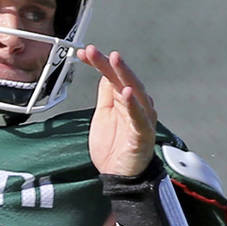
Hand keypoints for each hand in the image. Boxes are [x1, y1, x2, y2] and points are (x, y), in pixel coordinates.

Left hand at [76, 44, 158, 176]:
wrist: (120, 175)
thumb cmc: (114, 146)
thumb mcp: (103, 114)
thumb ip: (106, 94)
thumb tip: (104, 73)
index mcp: (125, 100)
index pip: (112, 76)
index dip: (99, 63)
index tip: (83, 52)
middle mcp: (136, 105)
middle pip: (123, 79)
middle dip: (109, 63)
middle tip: (94, 50)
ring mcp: (141, 118)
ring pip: (134, 91)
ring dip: (124, 75)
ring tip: (114, 60)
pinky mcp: (143, 134)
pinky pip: (139, 117)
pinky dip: (134, 104)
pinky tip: (128, 92)